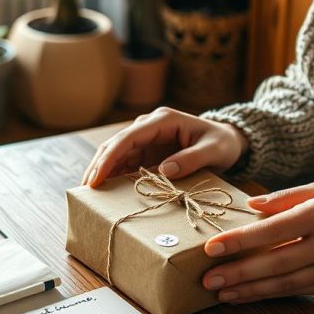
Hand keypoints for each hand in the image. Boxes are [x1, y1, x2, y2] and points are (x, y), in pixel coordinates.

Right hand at [81, 107, 247, 186]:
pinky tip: (104, 190)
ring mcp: (146, 138)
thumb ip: (192, 158)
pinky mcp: (146, 151)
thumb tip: (164, 170)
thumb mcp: (214, 150)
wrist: (227, 140)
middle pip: (115, 144)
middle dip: (99, 165)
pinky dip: (113, 175)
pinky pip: (125, 162)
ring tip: (89, 193)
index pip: (128, 137)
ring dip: (102, 171)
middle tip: (86, 190)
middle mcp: (149, 125)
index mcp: (162, 120)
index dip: (110, 157)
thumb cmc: (222, 143)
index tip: (97, 178)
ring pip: (116, 153)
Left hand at [201, 182, 313, 302]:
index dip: (240, 241)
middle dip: (237, 273)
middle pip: (274, 263)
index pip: (272, 230)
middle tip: (207, 280)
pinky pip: (298, 291)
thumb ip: (284, 197)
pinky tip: (250, 296)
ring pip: (284, 283)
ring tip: (222, 294)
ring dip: (250, 291)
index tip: (212, 248)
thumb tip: (250, 206)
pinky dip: (271, 295)